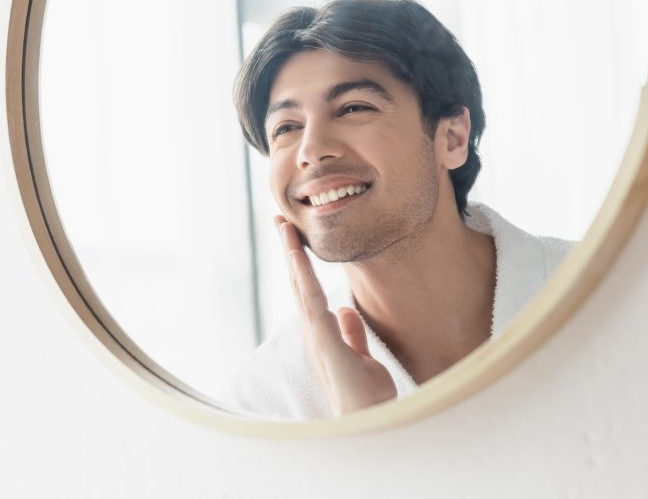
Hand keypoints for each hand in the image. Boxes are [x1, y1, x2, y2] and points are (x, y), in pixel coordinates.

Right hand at [276, 216, 395, 415]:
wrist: (367, 426)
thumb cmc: (366, 399)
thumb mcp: (364, 359)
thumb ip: (353, 334)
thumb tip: (346, 310)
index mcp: (322, 335)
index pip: (308, 291)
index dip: (300, 264)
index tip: (294, 237)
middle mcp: (313, 333)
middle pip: (298, 283)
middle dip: (289, 251)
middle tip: (280, 220)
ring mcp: (315, 336)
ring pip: (300, 285)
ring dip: (291, 255)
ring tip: (284, 226)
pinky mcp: (322, 340)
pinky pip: (311, 300)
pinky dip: (303, 275)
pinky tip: (297, 254)